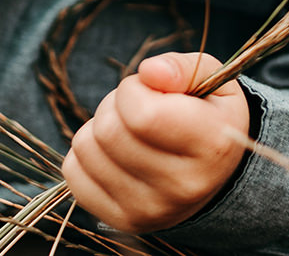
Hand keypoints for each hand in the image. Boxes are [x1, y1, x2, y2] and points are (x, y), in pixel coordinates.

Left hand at [61, 52, 249, 232]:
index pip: (141, 113)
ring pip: (86, 148)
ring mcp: (150, 210)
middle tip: (137, 107)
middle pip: (108, 131)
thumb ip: (181, 67)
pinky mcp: (122, 221)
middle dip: (115, 105)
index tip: (150, 89)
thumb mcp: (210, 78)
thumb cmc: (207, 115)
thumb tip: (149, 72)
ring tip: (129, 129)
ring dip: (99, 126)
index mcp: (210, 145)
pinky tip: (115, 152)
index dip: (134, 88)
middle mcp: (182, 187)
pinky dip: (86, 153)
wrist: (215, 175)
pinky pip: (73, 173)